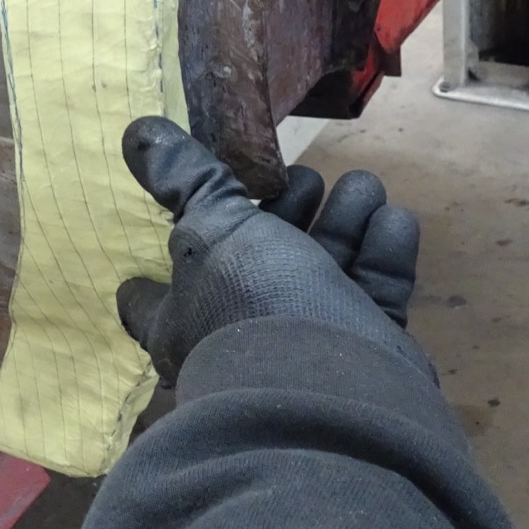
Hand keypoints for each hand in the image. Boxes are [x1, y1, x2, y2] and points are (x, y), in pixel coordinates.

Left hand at [116, 116, 427, 385]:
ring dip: (346, 220)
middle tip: (305, 179)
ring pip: (327, 268)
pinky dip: (385, 253)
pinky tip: (393, 218)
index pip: (151, 294)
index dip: (158, 258)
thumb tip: (134, 132)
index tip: (173, 216)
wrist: (336, 396)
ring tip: (363, 185)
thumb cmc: (254, 305)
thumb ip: (182, 181)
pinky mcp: (365, 350)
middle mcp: (241, 331)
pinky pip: (374, 292)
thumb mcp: (209, 231)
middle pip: (263, 259)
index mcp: (185, 317)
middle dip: (288, 210)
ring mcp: (308, 341)